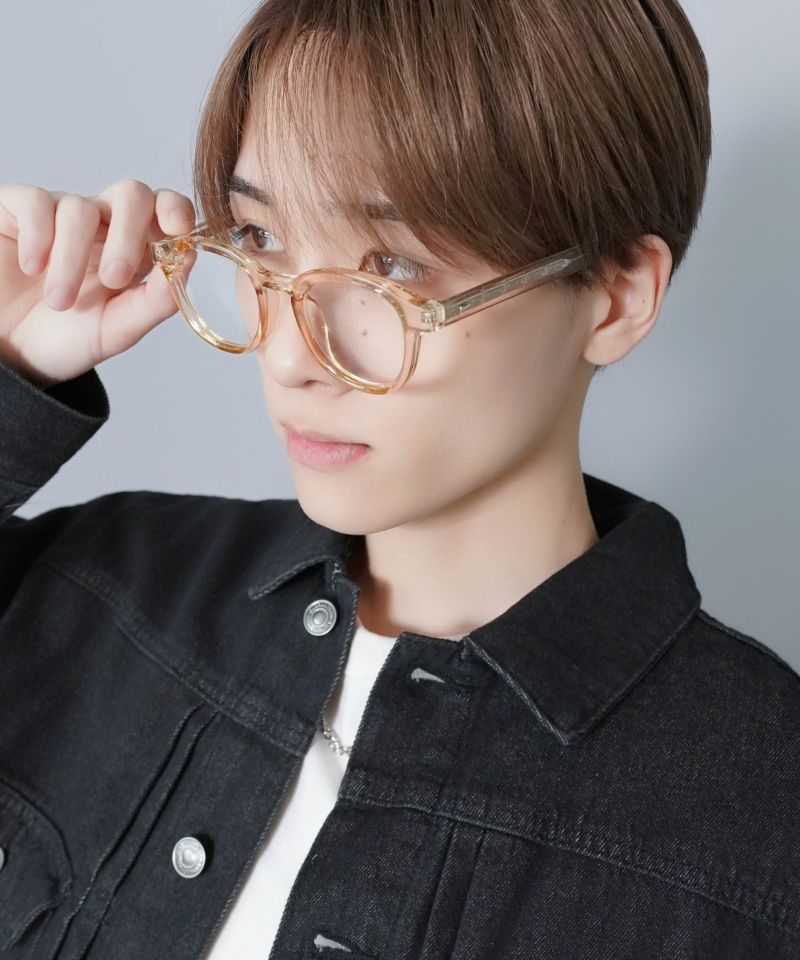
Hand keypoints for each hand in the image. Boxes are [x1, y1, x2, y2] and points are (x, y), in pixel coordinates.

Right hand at [0, 179, 196, 387]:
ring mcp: (60, 216)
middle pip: (131, 194)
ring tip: (60, 301)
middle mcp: (102, 227)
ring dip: (73, 259)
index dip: (175, 209)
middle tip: (115, 279)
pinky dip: (38, 235)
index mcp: (136, 251)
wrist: (12, 358)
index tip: (177, 229)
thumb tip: (189, 259)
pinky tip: (32, 267)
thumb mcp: (118, 328)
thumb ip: (156, 300)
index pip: (164, 210)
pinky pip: (35, 201)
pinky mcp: (17, 212)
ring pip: (80, 208)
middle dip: (129, 234)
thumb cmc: (67, 340)